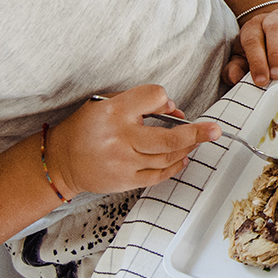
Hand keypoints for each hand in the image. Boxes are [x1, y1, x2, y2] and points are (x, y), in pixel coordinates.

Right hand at [47, 86, 219, 196]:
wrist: (61, 160)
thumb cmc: (87, 127)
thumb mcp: (106, 103)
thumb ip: (140, 102)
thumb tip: (174, 109)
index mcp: (114, 111)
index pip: (154, 97)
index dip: (163, 100)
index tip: (165, 105)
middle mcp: (120, 138)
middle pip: (169, 138)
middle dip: (197, 133)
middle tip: (216, 131)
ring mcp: (123, 162)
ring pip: (168, 157)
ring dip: (188, 148)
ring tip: (198, 140)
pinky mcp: (125, 180)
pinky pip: (159, 174)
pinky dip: (175, 166)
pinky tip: (184, 158)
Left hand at [225, 0, 277, 85]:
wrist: (275, 27)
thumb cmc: (261, 49)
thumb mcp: (243, 59)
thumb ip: (235, 68)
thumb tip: (233, 77)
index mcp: (253, 28)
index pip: (252, 41)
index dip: (256, 61)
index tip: (262, 81)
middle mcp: (271, 17)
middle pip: (274, 27)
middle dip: (276, 52)